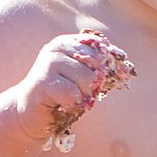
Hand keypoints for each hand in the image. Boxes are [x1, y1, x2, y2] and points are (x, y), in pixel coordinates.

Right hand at [15, 30, 134, 150]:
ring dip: (83, 96)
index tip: (100, 81)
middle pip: (97, 64)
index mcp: (68, 43)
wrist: (29, 113)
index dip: (107, 67)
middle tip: (78, 93)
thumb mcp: (81, 78)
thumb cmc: (60, 95)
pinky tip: (62, 105)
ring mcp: (49, 63)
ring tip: (69, 99)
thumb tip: (127, 69)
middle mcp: (58, 48)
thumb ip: (100, 69)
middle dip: (94, 85)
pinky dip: (73, 105)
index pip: (100, 48)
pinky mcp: (43, 82)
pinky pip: (73, 95)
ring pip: (87, 79)